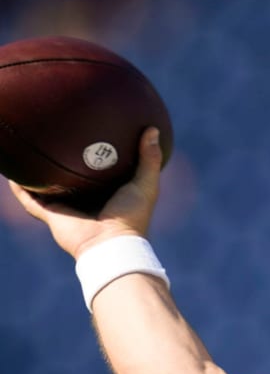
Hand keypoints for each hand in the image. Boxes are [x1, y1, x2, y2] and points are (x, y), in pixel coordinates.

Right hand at [7, 126, 162, 258]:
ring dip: (36, 174)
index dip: (93, 156)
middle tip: (54, 138)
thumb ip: (149, 158)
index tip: (90, 136)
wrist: (111, 245)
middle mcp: (86, 201)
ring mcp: (68, 209)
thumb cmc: (131, 217)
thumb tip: (152, 129)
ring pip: (46, 188)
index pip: (98, 172)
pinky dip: (20, 188)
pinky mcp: (52, 216)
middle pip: (70, 178)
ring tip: (26, 152)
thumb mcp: (145, 185)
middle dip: (62, 162)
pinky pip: (30, 199)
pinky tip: (11, 173)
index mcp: (108, 195)